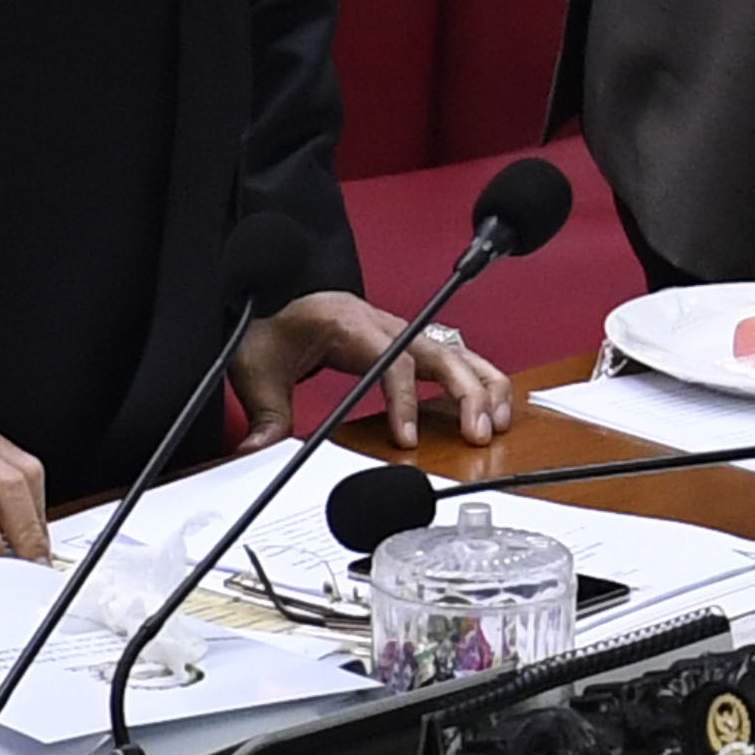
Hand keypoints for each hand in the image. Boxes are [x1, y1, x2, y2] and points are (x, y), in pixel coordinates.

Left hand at [232, 288, 518, 450]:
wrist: (282, 306)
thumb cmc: (274, 331)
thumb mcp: (257, 369)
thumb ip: (265, 411)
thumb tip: (260, 448)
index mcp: (349, 323)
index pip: (392, 360)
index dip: (405, 400)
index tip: (407, 439)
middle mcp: (385, 324)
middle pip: (441, 352)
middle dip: (467, 393)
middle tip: (478, 435)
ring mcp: (404, 332)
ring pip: (459, 351)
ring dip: (484, 386)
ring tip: (498, 424)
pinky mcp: (411, 345)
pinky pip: (456, 358)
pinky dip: (481, 381)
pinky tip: (495, 408)